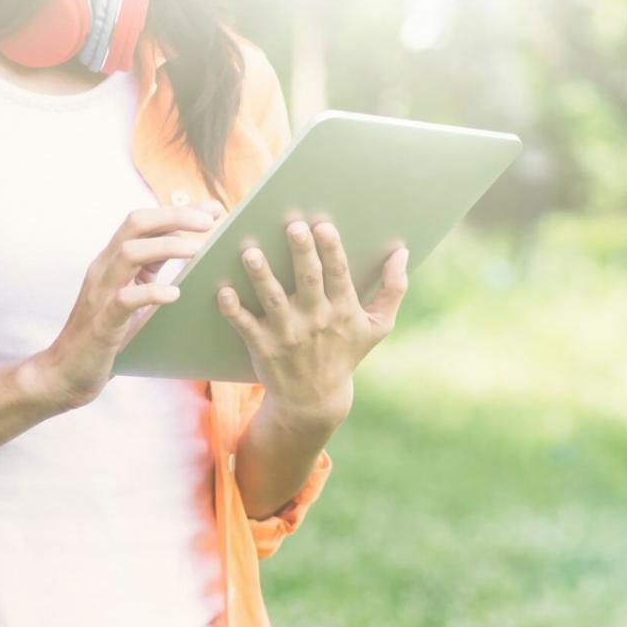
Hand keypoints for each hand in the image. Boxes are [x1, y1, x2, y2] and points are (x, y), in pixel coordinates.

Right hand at [23, 203, 222, 411]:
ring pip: (129, 254)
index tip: (213, 208)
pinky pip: (124, 300)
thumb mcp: (133, 293)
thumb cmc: (107, 333)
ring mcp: (100, 294)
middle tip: (209, 221)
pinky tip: (174, 294)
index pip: (143, 221)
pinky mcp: (102, 323)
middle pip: (135, 225)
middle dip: (174, 217)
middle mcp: (104, 269)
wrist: (67, 372)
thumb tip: (188, 246)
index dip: (178, 211)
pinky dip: (150, 293)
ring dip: (167, 246)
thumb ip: (152, 269)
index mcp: (112, 261)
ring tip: (199, 250)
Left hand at [216, 220, 408, 429]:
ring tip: (251, 253)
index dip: (332, 251)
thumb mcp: (378, 326)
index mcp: (342, 310)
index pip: (339, 276)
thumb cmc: (346, 353)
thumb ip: (393, 289)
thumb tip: (403, 252)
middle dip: (301, 253)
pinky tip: (223, 291)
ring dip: (261, 276)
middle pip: (308, 280)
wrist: (315, 399)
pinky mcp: (262, 346)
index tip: (324, 227)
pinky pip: (245, 325)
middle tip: (293, 227)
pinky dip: (233, 310)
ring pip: (273, 299)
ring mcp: (287, 334)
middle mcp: (315, 320)